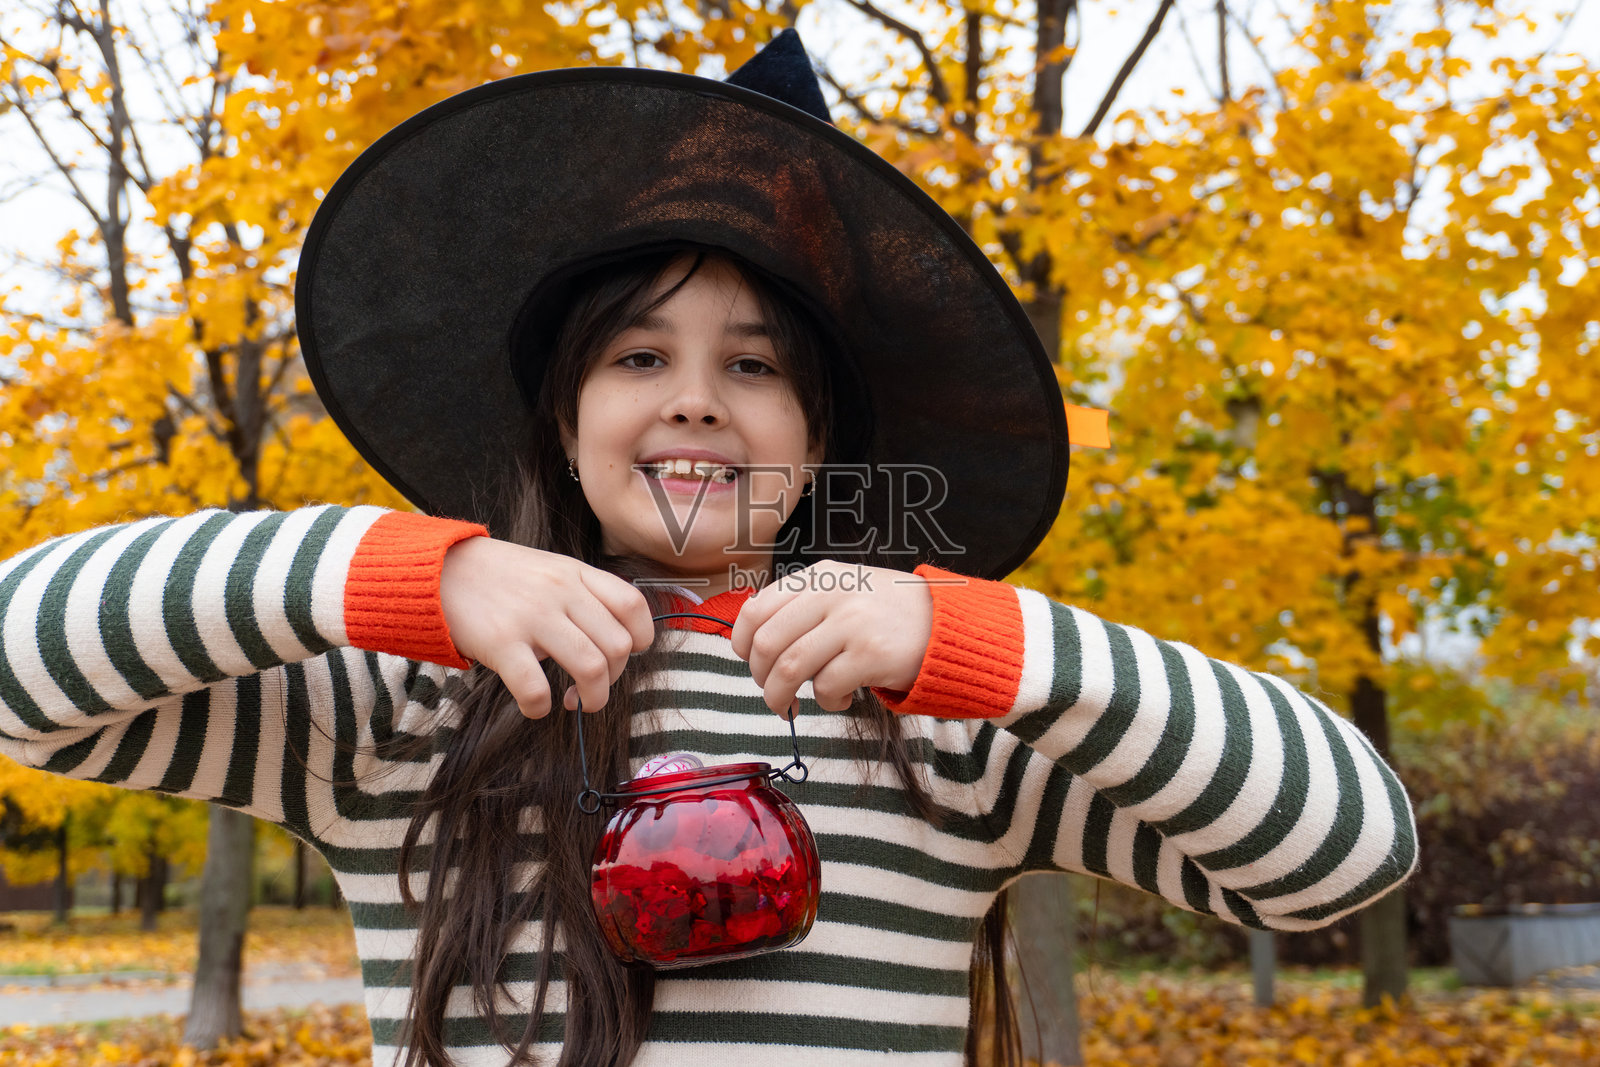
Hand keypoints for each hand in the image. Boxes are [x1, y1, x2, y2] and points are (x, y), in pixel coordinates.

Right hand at [440, 537, 654, 718]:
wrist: (438, 568)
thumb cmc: (498, 576)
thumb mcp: (549, 569)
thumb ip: (583, 594)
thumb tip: (614, 640)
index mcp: (576, 574)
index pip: (634, 606)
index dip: (641, 640)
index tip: (625, 657)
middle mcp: (561, 592)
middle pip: (618, 646)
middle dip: (615, 680)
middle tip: (592, 689)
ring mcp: (532, 616)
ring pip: (591, 668)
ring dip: (592, 699)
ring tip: (577, 703)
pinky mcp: (500, 642)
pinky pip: (537, 688)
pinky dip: (541, 708)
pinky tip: (535, 706)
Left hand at [729, 560, 932, 716]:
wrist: (947, 625)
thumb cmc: (889, 614)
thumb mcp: (844, 589)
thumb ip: (803, 604)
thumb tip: (753, 639)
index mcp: (819, 576)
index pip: (756, 609)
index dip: (741, 644)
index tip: (749, 662)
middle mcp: (831, 594)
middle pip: (766, 644)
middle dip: (760, 679)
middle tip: (772, 693)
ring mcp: (851, 623)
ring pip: (789, 669)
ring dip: (780, 697)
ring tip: (790, 706)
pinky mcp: (870, 654)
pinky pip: (826, 687)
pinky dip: (826, 702)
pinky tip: (840, 699)